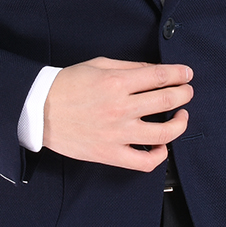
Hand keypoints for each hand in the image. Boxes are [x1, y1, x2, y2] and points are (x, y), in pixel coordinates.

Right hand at [43, 57, 192, 171]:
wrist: (38, 110)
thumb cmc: (67, 85)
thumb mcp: (98, 65)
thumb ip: (130, 67)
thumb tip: (156, 71)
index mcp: (117, 82)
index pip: (160, 77)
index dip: (179, 74)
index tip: (187, 74)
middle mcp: (120, 108)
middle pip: (167, 100)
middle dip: (184, 94)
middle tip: (187, 92)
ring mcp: (117, 133)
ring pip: (163, 133)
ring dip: (180, 123)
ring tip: (181, 117)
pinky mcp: (110, 154)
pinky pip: (144, 162)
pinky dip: (159, 155)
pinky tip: (162, 146)